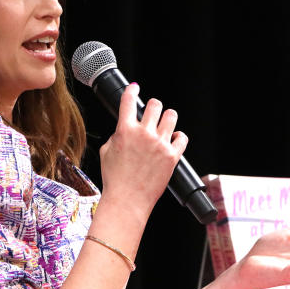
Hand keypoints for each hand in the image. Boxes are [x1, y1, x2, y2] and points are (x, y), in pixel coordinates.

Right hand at [98, 83, 187, 223]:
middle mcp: (144, 134)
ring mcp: (160, 144)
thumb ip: (117, 136)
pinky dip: (178, 138)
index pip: (129, 101)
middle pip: (155, 104)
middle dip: (154, 107)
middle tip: (152, 113)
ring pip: (172, 116)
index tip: (134, 88)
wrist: (127, 200)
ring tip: (165, 125)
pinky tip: (173, 142)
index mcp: (125, 131)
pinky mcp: (172, 156)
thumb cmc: (115, 179)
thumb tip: (125, 130)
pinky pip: (182, 137)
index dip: (132, 91)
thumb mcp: (106, 153)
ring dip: (168, 118)